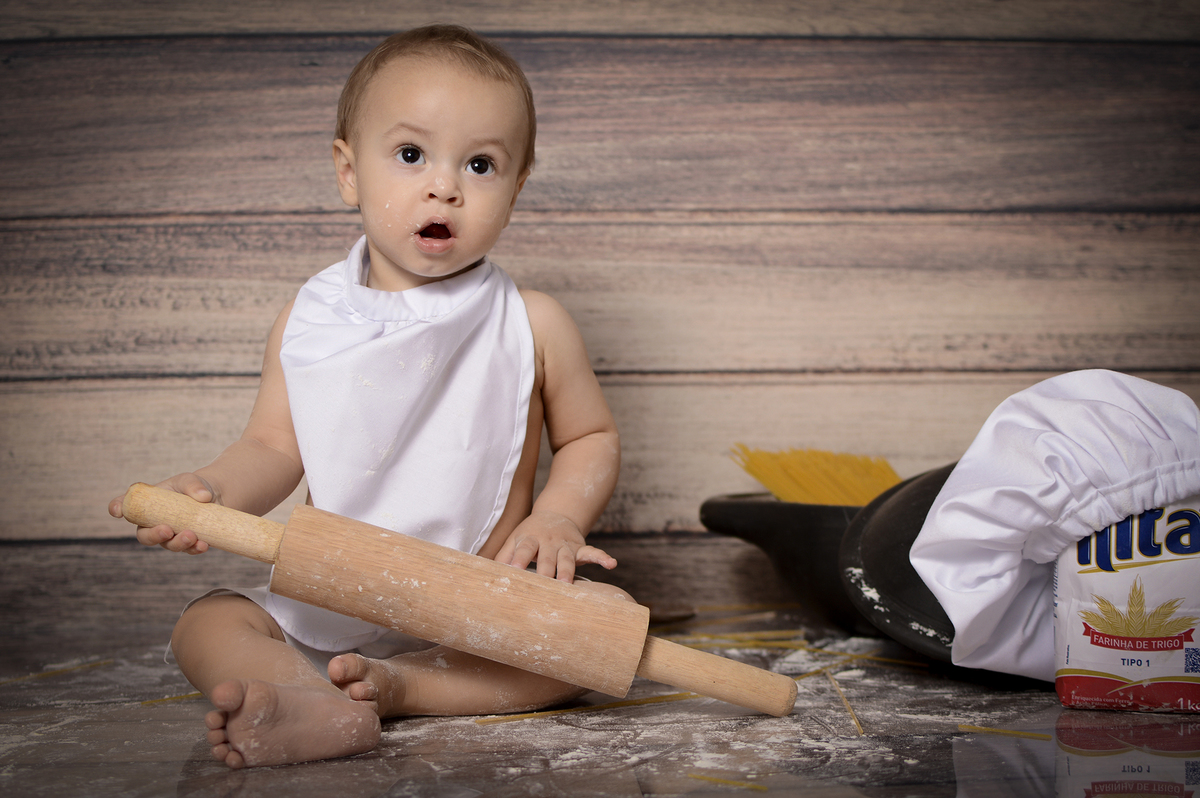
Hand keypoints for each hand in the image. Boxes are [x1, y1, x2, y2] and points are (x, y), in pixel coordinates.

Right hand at [108, 473, 215, 554]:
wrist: (213, 497)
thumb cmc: (193, 487)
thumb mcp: (190, 481)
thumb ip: (193, 485)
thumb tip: (203, 496)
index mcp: (146, 504)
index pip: (124, 505)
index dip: (117, 508)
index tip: (118, 511)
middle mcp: (153, 523)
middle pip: (145, 535)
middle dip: (154, 535)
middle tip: (167, 530)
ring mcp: (170, 535)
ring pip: (168, 545)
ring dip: (178, 543)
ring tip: (190, 536)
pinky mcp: (187, 543)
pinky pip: (188, 549)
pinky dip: (195, 548)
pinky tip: (203, 545)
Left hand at [494, 510, 616, 582]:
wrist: (555, 514)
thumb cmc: (529, 535)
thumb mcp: (514, 540)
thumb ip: (502, 557)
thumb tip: (481, 572)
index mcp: (529, 538)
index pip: (523, 549)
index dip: (519, 559)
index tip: (515, 571)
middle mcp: (548, 541)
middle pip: (547, 558)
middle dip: (546, 571)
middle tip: (544, 586)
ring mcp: (565, 544)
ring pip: (567, 559)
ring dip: (568, 571)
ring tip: (568, 585)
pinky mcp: (580, 547)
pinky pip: (593, 552)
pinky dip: (603, 558)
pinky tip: (612, 564)